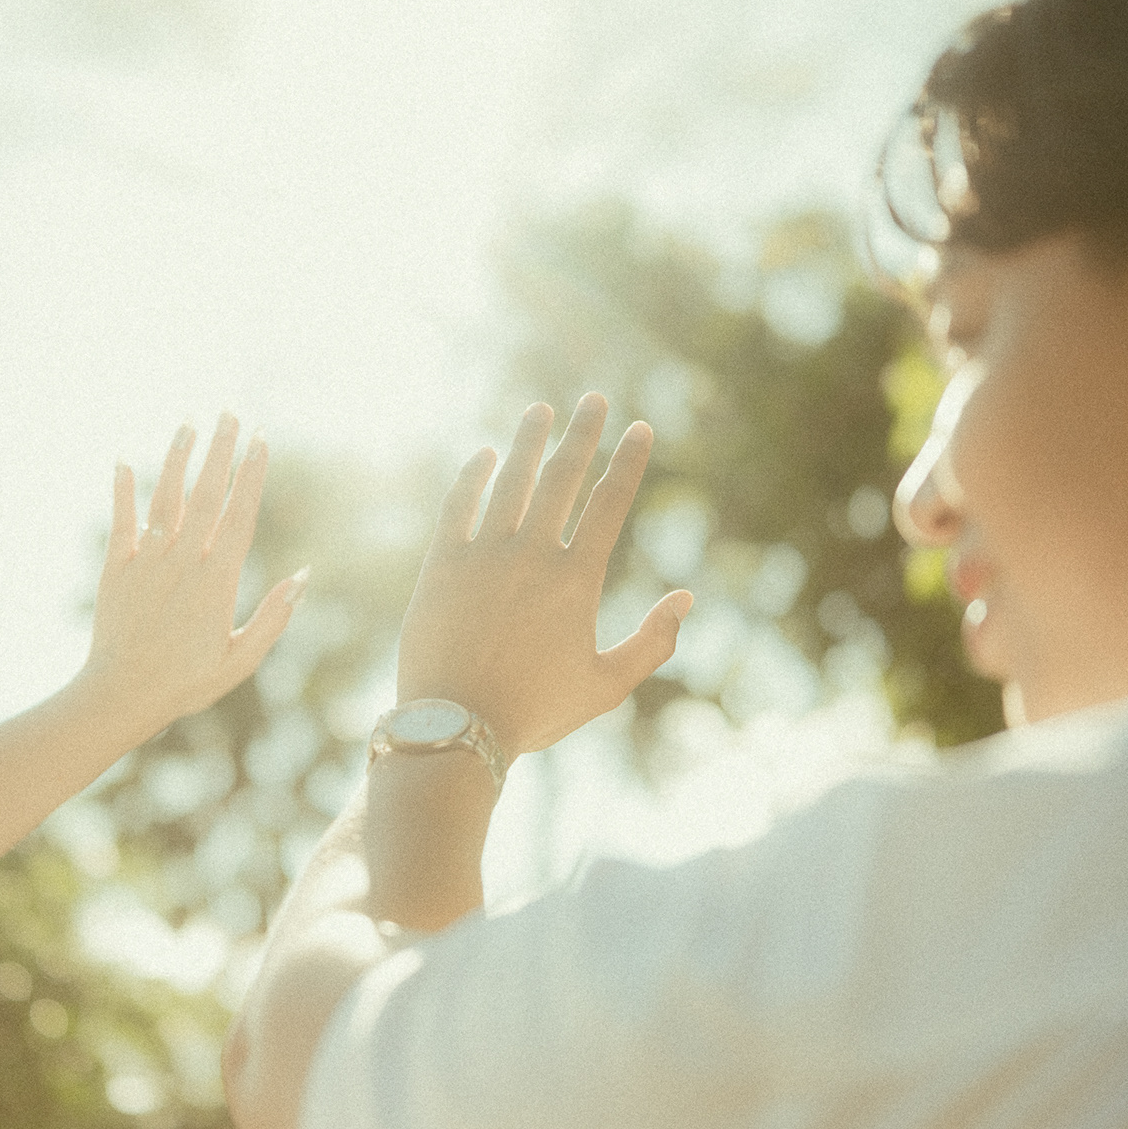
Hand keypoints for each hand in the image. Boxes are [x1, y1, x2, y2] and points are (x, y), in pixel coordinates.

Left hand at [75, 414, 304, 745]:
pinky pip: (121, 522)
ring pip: (165, 498)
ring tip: (188, 424)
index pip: (240, 514)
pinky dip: (122, 490)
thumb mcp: (241, 659)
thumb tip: (304, 575)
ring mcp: (147, 562)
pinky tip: (122, 462)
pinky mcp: (115, 570)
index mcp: (217, 580)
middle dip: (220, 451)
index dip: (252, 475)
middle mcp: (183, 561)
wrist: (121, 696)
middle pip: (205, 494)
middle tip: (231, 413)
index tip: (262, 441)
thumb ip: (274, 616)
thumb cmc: (187, 684)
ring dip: (177, 458)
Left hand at [397, 393, 692, 758]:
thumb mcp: (606, 686)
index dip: (628, 461)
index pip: (610, 503)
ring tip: (540, 410)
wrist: (456, 729)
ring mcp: (482, 555)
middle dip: (582, 433)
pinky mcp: (441, 565)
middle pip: (562, 476)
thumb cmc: (535, 713)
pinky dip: (472, 476)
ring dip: (527, 440)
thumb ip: (653, 642)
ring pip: (509, 480)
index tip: (640, 427)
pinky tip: (483, 456)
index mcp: (576, 580)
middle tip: (594, 399)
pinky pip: (457, 505)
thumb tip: (686, 597)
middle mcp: (531, 555)